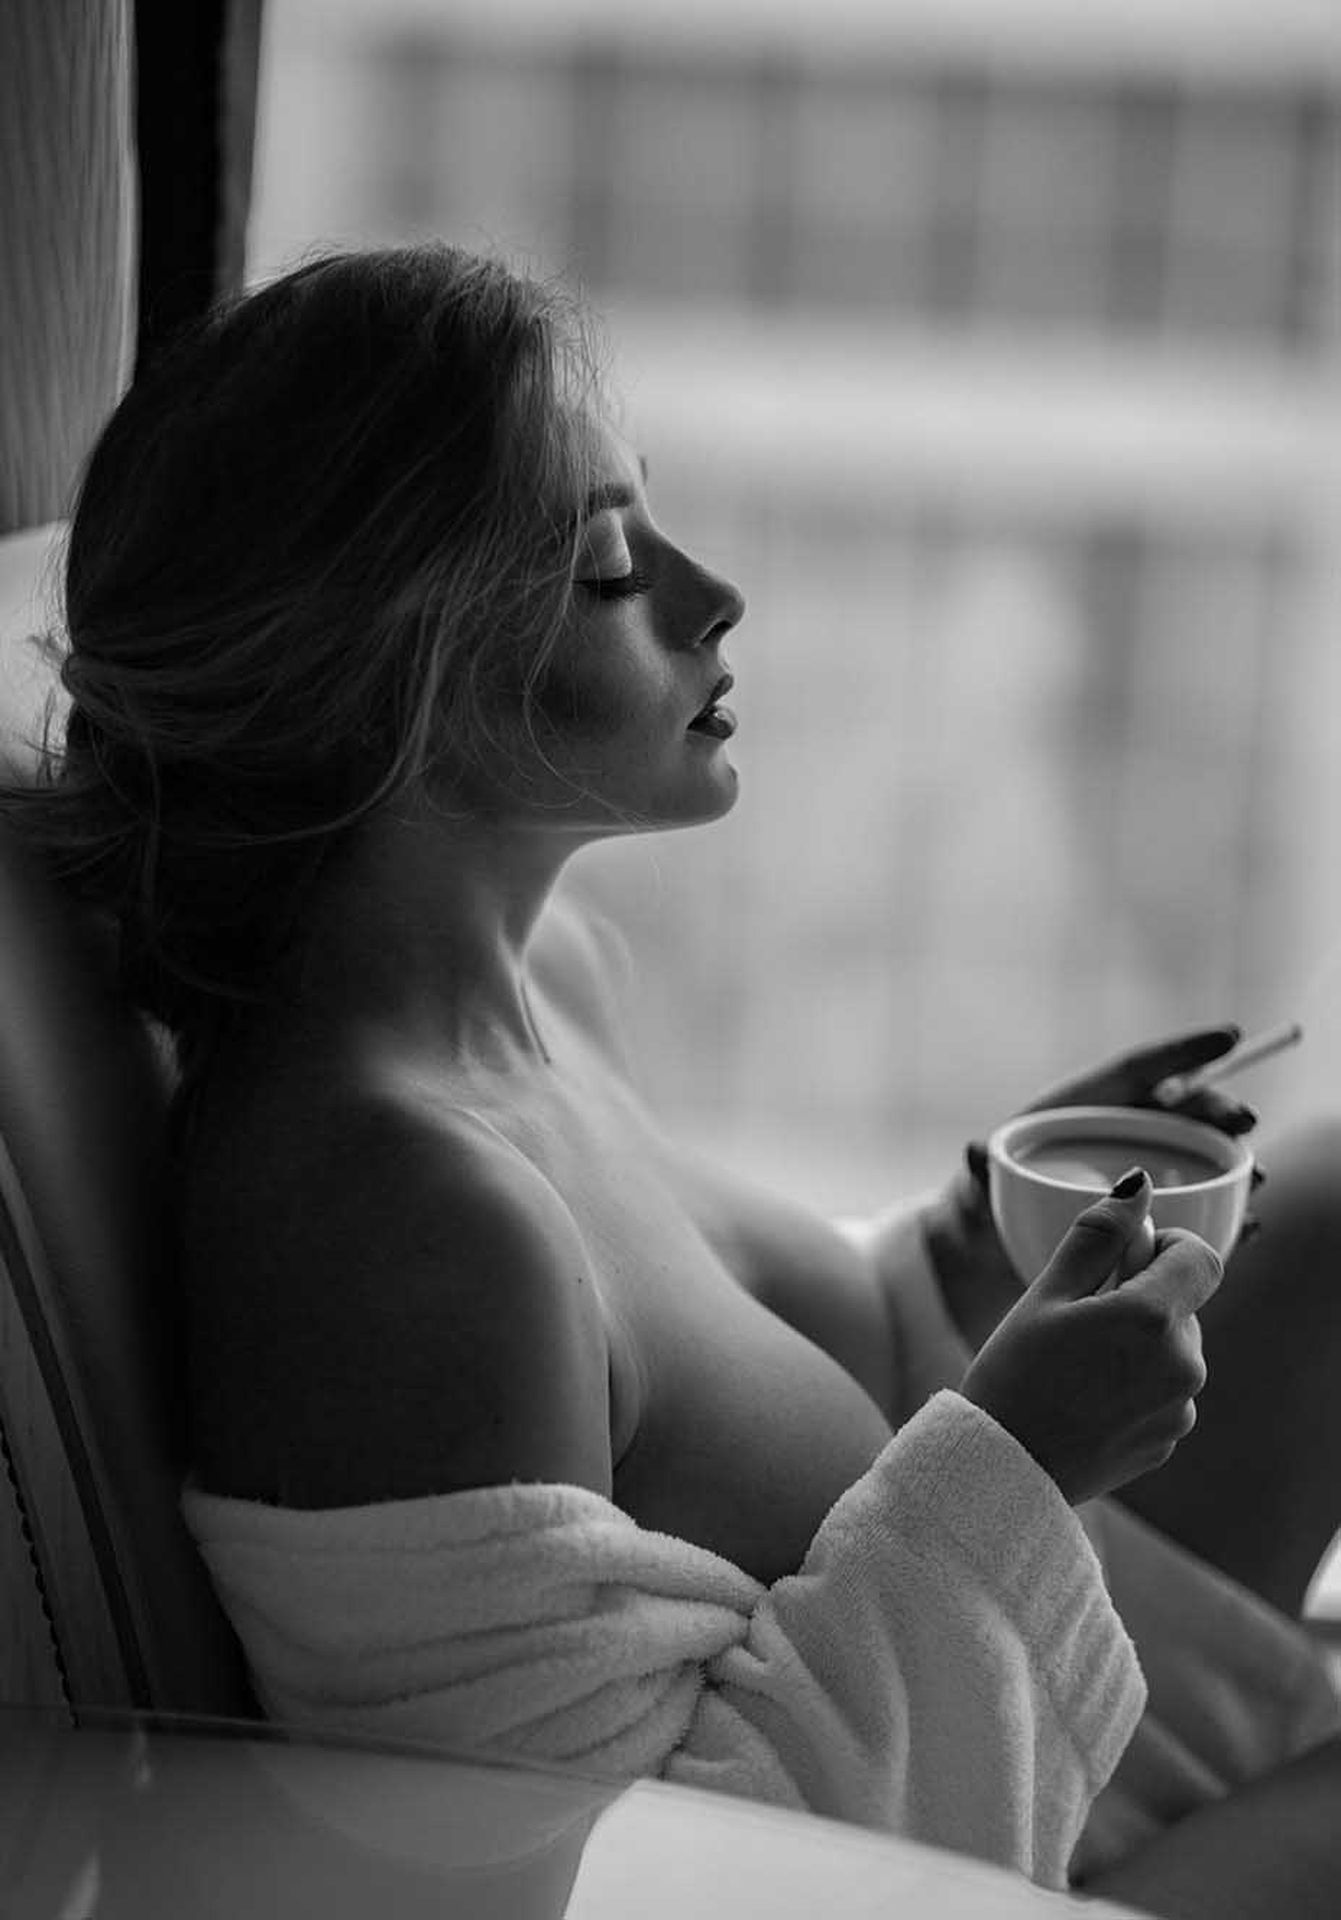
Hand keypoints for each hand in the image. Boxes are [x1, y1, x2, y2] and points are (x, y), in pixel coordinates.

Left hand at [927, 1025, 1264, 1355]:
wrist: (996, 1243)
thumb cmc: (989, 1194)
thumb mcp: (981, 1179)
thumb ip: (981, 1165)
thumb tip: (973, 1152)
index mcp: (1089, 1103)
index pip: (1142, 1068)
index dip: (1185, 1050)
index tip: (1229, 1036)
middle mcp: (1125, 1128)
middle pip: (1182, 1109)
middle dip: (1218, 1109)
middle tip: (1244, 1121)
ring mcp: (1144, 1168)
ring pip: (1200, 1154)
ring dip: (1232, 1162)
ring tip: (1253, 1176)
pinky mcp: (1155, 1211)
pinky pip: (1200, 1203)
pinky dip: (1224, 1210)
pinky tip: (1246, 1224)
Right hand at [960, 1173, 1221, 1506]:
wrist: (1003, 1469)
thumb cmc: (1014, 1375)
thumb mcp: (1047, 1294)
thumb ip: (1099, 1235)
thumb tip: (1138, 1185)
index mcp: (1152, 1319)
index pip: (1201, 1257)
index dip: (1167, 1246)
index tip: (1126, 1259)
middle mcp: (1181, 1365)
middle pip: (1183, 1304)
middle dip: (1141, 1297)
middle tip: (1078, 1318)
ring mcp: (1179, 1408)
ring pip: (1173, 1349)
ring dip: (1140, 1342)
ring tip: (1077, 1365)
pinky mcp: (1169, 1440)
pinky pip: (1165, 1391)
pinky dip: (1136, 1383)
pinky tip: (1085, 1398)